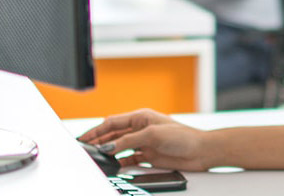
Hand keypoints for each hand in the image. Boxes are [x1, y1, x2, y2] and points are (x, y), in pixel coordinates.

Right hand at [78, 109, 214, 171]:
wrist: (200, 151)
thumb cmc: (183, 136)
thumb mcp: (152, 135)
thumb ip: (128, 141)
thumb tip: (108, 147)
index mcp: (141, 117)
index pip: (113, 122)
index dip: (96, 130)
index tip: (84, 138)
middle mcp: (141, 129)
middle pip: (113, 135)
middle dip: (98, 141)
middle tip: (84, 149)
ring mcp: (144, 142)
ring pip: (119, 147)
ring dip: (108, 152)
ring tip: (95, 158)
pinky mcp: (148, 155)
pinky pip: (128, 159)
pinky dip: (119, 162)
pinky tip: (113, 166)